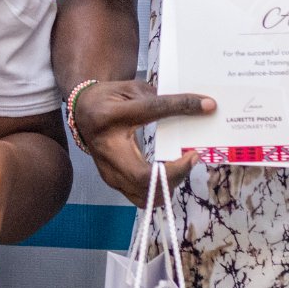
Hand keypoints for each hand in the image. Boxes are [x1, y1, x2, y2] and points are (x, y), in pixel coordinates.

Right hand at [72, 81, 214, 197]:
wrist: (82, 111)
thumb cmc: (109, 99)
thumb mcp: (133, 89)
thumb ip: (162, 99)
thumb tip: (202, 106)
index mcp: (110, 115)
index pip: (151, 111)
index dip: (181, 108)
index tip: (206, 107)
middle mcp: (107, 148)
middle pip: (145, 176)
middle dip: (175, 173)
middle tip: (192, 156)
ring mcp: (108, 171)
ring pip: (145, 195)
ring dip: (170, 184)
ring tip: (182, 164)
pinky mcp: (113, 182)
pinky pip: (142, 197)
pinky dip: (161, 190)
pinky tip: (170, 173)